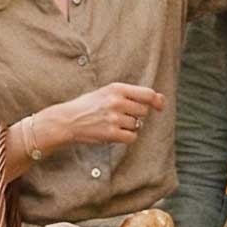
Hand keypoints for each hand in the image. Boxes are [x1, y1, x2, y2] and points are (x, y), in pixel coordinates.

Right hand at [24, 83, 165, 158]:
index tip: (159, 106)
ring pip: (137, 125)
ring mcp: (114, 118)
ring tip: (113, 124)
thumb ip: (129, 94)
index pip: (147, 94)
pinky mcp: (111, 133)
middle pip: (143, 111)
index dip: (157, 101)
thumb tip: (159, 99)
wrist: (66, 120)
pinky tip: (114, 133)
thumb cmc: (87, 106)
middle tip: (120, 115)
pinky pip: (131, 137)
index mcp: (116, 88)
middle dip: (135, 114)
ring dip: (129, 126)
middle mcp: (116, 101)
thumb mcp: (105, 92)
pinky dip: (126, 137)